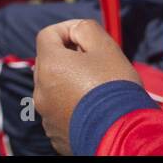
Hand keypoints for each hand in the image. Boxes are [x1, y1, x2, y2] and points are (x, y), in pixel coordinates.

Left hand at [33, 19, 142, 154]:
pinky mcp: (54, 133)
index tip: (86, 37)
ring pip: (53, 86)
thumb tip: (75, 31)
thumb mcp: (106, 47)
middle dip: (68, 55)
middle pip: (49, 61)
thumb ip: (86, 29)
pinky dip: (70, 103)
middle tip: (95, 61)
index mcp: (50, 65)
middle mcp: (41, 90)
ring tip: (96, 86)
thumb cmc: (115, 87)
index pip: (47, 34)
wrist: (122, 134)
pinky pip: (58, 109)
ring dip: (69, 80)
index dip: (67, 29)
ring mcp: (45, 114)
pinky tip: (92, 107)